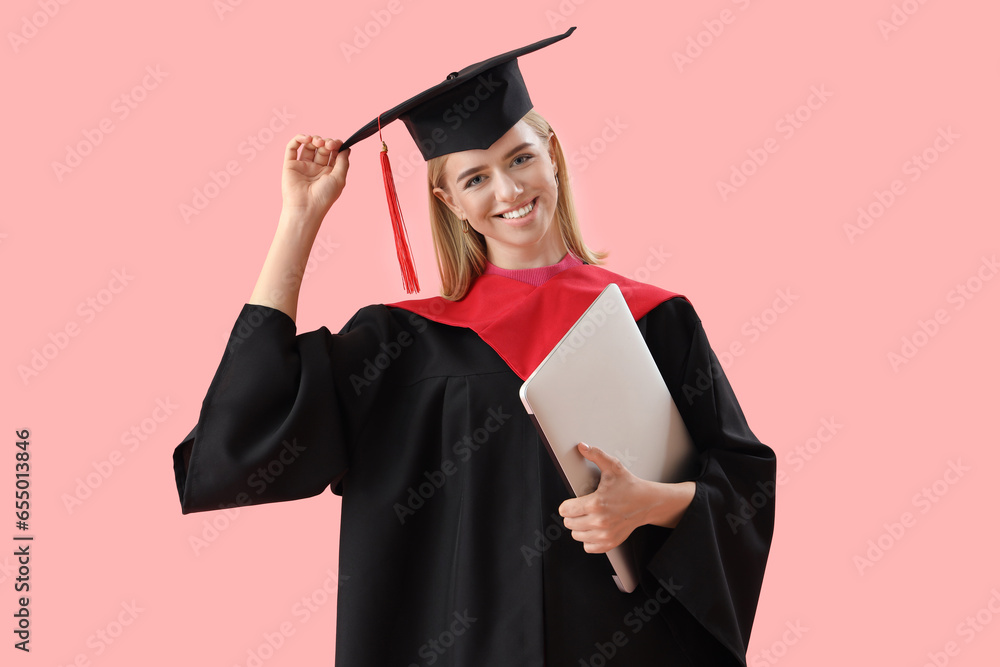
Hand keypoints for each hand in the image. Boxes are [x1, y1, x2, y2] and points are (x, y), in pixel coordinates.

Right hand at [280, 134, 349, 220]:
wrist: (306, 208)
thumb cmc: (324, 197)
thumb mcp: (339, 178)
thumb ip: (343, 162)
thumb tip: (347, 148)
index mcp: (329, 172)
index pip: (333, 153)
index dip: (336, 145)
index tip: (338, 144)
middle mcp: (316, 168)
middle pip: (322, 148)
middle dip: (326, 142)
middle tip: (328, 145)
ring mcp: (303, 166)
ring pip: (308, 146)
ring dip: (314, 139)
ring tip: (318, 142)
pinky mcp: (290, 165)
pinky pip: (292, 148)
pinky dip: (298, 139)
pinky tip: (306, 138)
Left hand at [557, 443, 696, 553]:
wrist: (648, 503)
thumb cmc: (630, 486)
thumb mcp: (613, 467)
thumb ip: (596, 455)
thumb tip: (582, 446)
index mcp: (596, 504)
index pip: (565, 510)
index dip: (566, 504)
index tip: (573, 501)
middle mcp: (599, 522)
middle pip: (569, 523)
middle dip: (572, 515)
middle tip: (581, 508)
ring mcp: (605, 535)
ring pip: (576, 535)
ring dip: (579, 527)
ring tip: (588, 516)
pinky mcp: (610, 543)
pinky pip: (588, 547)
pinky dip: (588, 539)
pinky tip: (594, 528)